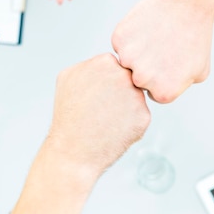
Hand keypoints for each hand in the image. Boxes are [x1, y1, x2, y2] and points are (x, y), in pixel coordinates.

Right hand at [48, 53, 150, 177]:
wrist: (73, 152)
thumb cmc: (69, 116)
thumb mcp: (69, 78)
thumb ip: (91, 64)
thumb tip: (109, 62)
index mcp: (105, 61)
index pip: (115, 67)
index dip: (105, 83)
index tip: (94, 96)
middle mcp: (123, 75)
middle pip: (128, 80)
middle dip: (118, 93)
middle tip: (100, 110)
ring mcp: (135, 95)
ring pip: (135, 98)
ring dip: (125, 108)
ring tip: (104, 121)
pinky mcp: (144, 116)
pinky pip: (140, 116)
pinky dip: (129, 124)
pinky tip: (113, 131)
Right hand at [112, 0, 213, 102]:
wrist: (186, 4)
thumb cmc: (196, 38)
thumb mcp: (198, 72)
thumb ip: (177, 88)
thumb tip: (158, 93)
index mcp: (163, 93)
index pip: (153, 92)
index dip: (162, 76)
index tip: (171, 61)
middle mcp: (143, 79)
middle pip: (137, 79)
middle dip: (147, 67)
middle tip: (162, 47)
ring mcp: (128, 59)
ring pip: (126, 62)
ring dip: (136, 52)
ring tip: (155, 36)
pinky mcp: (119, 39)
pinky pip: (120, 43)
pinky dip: (130, 36)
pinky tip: (146, 26)